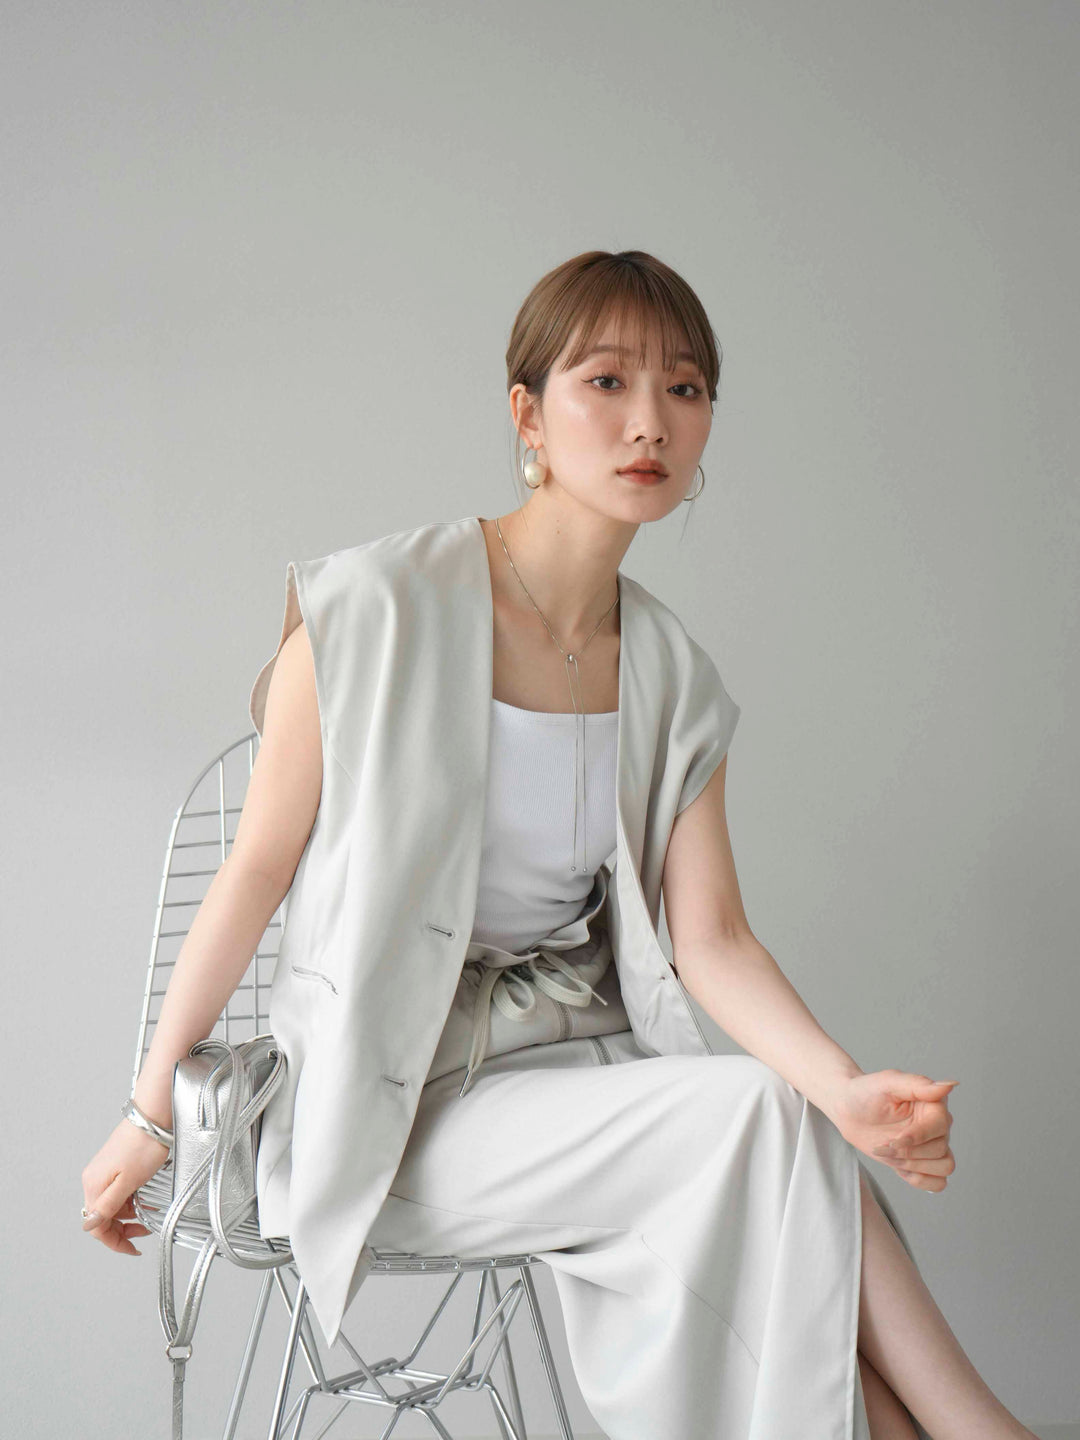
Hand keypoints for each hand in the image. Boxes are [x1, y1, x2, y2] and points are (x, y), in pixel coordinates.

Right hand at [81, 1116, 170, 1254]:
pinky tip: (143, 1200)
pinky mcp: (114, 1167)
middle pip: (103, 1217)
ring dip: (128, 1215)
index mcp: (94, 1186)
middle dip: (122, 1229)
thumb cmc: (143, 1145)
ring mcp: (103, 1172)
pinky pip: (117, 1192)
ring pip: (112, 1205)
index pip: (97, 1226)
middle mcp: (94, 1180)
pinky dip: (130, 1201)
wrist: (152, 1118)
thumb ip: (109, 1206)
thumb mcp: (128, 1182)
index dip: (115, 1241)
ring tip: (148, 1215)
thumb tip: (90, 1226)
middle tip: (143, 1232)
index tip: (132, 1248)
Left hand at [825, 1070, 958, 1192]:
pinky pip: (939, 1182)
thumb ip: (919, 1084)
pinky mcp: (922, 1160)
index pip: (941, 1126)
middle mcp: (937, 1125)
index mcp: (934, 1103)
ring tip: (890, 1154)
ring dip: (913, 1166)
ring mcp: (931, 1144)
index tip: (894, 1139)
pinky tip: (899, 1167)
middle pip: (941, 1150)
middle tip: (884, 1145)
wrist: (848, 1110)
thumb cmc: (866, 1092)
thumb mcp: (887, 1083)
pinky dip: (920, 1180)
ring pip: (944, 1167)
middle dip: (908, 1153)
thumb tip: (951, 1085)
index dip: (918, 1137)